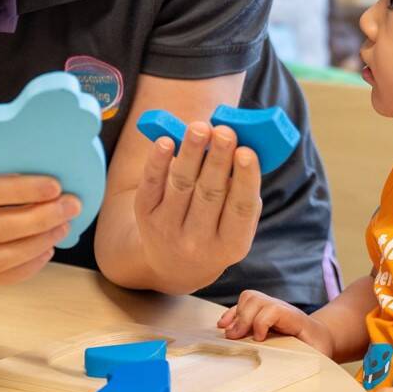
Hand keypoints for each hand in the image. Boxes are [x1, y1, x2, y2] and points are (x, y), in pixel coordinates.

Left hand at [134, 123, 261, 292]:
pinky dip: (157, 162)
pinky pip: (151, 185)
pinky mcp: (145, 216)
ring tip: (199, 128)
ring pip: (181, 185)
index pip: (240, 209)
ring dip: (190, 154)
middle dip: (217, 161)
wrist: (176, 263)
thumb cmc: (217, 228)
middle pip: (209, 195)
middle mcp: (199, 242)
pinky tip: (166, 141)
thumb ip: (243, 189)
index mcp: (232, 244)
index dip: (245, 180)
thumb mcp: (237, 223)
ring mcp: (169, 231)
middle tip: (224, 132)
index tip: (247, 152)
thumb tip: (243, 143)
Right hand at [217, 290, 331, 354]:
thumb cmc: (318, 347)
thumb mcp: (319, 354)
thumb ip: (310, 358)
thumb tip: (297, 370)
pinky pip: (243, 304)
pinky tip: (224, 326)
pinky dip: (232, 313)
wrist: (320, 335)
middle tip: (235, 338)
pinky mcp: (261, 311)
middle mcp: (281, 308)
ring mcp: (270, 307)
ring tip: (228, 333)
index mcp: (295, 318)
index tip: (259, 339)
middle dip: (243, 318)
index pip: (274, 309)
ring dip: (236, 314)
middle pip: (257, 300)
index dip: (261, 321)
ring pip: (249, 298)